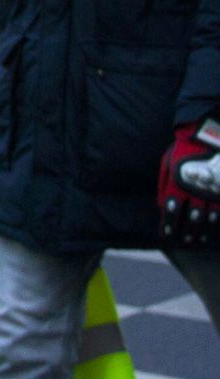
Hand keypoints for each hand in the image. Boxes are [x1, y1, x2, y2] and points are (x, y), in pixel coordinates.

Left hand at [160, 120, 219, 242]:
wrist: (206, 136)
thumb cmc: (183, 149)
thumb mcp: (168, 164)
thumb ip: (165, 185)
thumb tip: (164, 205)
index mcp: (178, 184)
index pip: (172, 211)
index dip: (169, 225)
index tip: (167, 236)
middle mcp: (196, 190)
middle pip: (192, 218)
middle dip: (187, 232)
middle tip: (185, 242)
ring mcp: (212, 190)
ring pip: (209, 216)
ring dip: (202, 230)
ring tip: (198, 240)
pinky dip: (216, 220)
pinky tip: (212, 227)